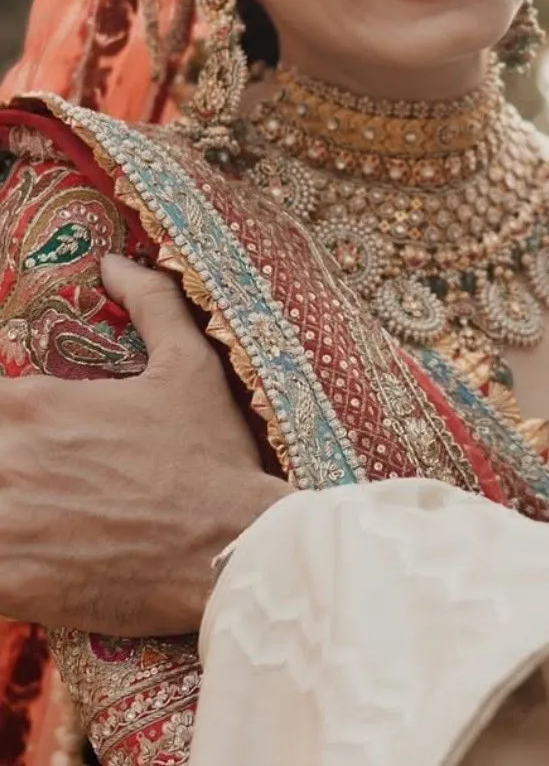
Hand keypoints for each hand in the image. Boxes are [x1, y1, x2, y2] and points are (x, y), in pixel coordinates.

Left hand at [0, 257, 288, 635]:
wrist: (228, 553)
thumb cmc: (211, 456)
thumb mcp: (190, 365)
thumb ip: (150, 302)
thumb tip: (114, 262)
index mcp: (34, 402)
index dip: (0, 408)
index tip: (16, 422)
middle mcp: (6, 456)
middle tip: (19, 465)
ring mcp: (2, 523)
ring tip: (20, 505)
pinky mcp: (8, 583)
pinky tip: (21, 547)